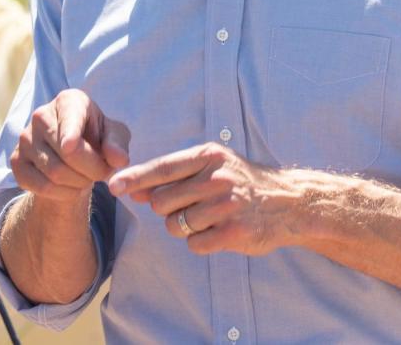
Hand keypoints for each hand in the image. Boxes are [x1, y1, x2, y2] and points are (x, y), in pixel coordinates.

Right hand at [10, 89, 129, 202]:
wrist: (73, 153)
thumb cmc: (98, 137)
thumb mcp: (115, 135)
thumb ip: (118, 144)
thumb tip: (119, 159)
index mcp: (69, 101)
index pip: (69, 118)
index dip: (70, 133)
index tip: (71, 146)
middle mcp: (41, 115)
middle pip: (67, 153)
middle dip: (92, 170)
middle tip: (103, 173)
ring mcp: (25, 138)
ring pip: (55, 173)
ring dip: (80, 183)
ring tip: (88, 177)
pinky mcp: (16, 161)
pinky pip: (41, 187)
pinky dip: (63, 194)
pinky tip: (72, 186)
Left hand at [108, 143, 302, 256]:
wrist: (287, 202)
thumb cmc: (242, 181)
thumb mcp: (213, 166)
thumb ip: (175, 176)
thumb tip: (135, 188)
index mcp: (210, 155)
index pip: (163, 168)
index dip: (135, 178)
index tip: (112, 186)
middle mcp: (217, 178)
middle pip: (162, 202)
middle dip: (168, 209)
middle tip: (191, 205)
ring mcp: (225, 205)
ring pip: (175, 226)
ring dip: (185, 226)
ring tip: (209, 217)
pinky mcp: (232, 231)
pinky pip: (194, 243)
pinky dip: (201, 241)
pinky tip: (219, 230)